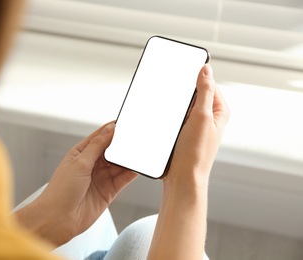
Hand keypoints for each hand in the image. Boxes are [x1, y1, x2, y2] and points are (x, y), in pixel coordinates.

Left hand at [15, 122, 136, 245]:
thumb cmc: (60, 190)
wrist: (58, 219)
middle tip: (136, 137)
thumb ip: (97, 146)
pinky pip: (123, 179)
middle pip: (111, 150)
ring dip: (128, 159)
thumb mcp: (79, 163)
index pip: (99, 137)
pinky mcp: (108, 191)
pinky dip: (131, 173)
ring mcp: (100, 178)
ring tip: (140, 151)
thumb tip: (110, 129)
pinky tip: (138, 166)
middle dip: (123, 144)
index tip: (125, 123)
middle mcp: (91, 165)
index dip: (112, 129)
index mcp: (80, 153)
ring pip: (119, 164)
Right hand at [148, 64, 229, 259]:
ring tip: (164, 102)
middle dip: (182, 90)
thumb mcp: (202, 117)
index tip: (181, 68)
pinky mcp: (183, 133)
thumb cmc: (195, 153)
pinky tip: (161, 114)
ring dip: (174, 103)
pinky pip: (175, 117)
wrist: (182, 179)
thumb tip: (206, 69)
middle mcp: (209, 118)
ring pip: (183, 105)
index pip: (209, 84)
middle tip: (169, 86)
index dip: (196, 75)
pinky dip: (168, 114)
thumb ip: (205, 92)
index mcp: (219, 112)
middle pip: (195, 94)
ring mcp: (195, 126)